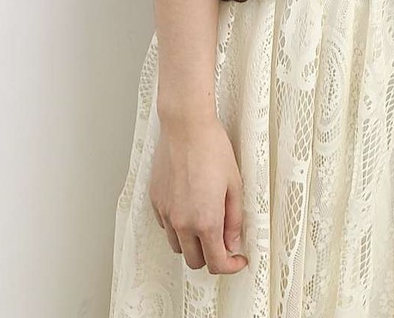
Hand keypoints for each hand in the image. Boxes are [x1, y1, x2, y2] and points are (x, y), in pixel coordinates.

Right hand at [149, 114, 248, 274]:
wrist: (186, 127)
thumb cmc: (213, 149)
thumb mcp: (235, 185)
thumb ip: (234, 219)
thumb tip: (233, 242)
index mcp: (206, 221)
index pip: (216, 263)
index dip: (230, 266)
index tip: (238, 259)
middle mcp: (182, 223)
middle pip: (194, 261)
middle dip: (211, 257)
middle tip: (224, 241)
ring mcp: (166, 213)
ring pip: (178, 246)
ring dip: (193, 243)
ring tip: (206, 222)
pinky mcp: (155, 201)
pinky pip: (166, 226)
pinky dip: (178, 226)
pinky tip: (190, 207)